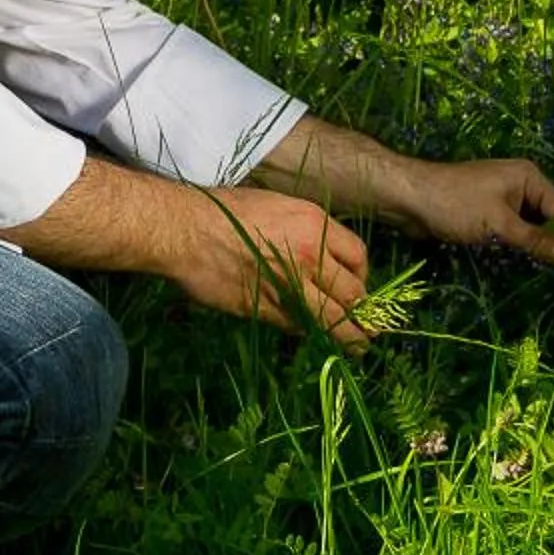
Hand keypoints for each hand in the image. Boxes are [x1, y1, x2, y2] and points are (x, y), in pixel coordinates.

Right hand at [167, 185, 374, 351]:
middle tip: (367, 326)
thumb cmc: (226, 211)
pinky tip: (311, 336)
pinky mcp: (265, 308)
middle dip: (363, 313)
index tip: (358, 288)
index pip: (358, 257)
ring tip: (357, 347)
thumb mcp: (278, 207)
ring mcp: (288, 284)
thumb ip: (305, 232)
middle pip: (353, 294)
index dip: (363, 276)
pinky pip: (297, 326)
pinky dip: (307, 333)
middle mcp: (309, 255)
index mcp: (314, 224)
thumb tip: (323, 257)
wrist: (186, 229)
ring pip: (332, 320)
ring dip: (349, 338)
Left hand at [390, 157, 553, 267]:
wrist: (409, 198)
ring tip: (553, 273)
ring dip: (540, 246)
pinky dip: (522, 244)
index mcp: (529, 178)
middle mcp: (522, 185)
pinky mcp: (489, 212)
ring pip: (533, 226)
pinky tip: (527, 262)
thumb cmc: (455, 204)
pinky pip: (515, 229)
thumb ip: (534, 240)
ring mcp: (504, 199)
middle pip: (551, 218)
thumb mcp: (498, 224)